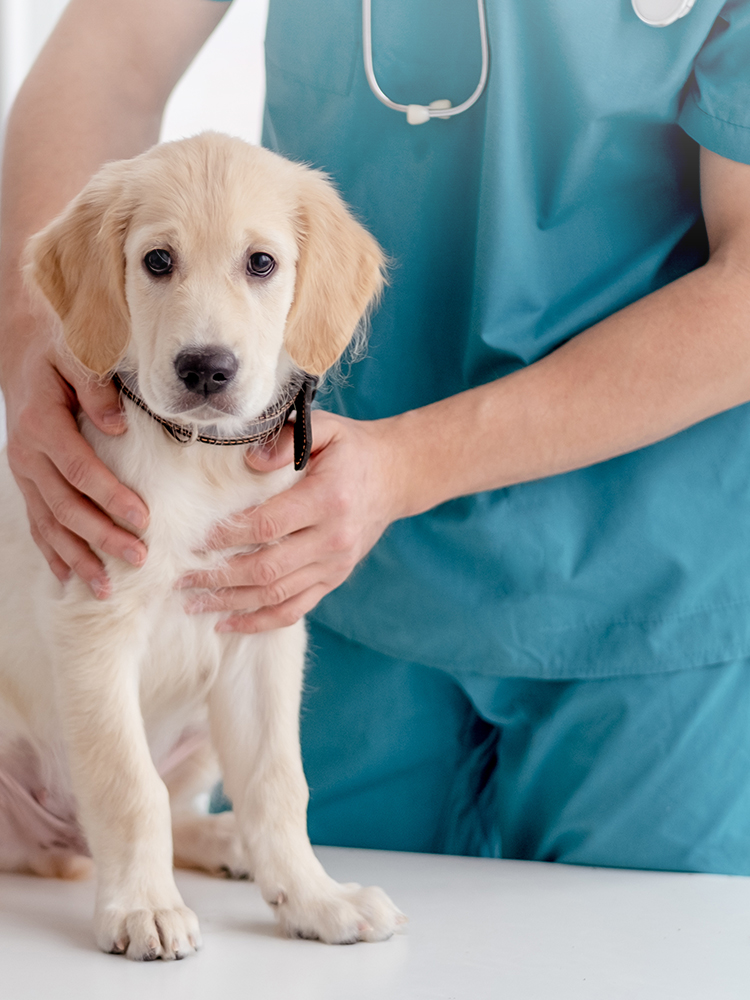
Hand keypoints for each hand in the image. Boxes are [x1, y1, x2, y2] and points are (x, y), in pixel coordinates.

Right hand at [1, 311, 148, 596]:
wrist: (19, 346)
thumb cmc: (57, 347)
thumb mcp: (77, 352)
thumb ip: (96, 387)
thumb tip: (118, 426)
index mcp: (43, 423)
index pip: (81, 470)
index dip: (112, 497)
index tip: (143, 520)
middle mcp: (28, 454)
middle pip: (67, 506)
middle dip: (102, 537)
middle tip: (138, 559)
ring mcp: (24, 471)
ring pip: (50, 522)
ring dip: (78, 557)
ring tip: (105, 588)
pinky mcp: (27, 479)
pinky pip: (37, 521)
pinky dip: (53, 551)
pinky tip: (69, 576)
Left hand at [179, 410, 402, 632]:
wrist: (397, 476)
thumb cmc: (351, 450)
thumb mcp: (326, 429)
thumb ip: (286, 439)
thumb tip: (250, 462)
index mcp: (327, 499)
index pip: (267, 525)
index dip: (227, 536)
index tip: (194, 540)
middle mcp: (333, 538)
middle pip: (266, 568)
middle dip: (219, 577)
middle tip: (181, 578)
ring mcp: (335, 564)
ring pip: (276, 595)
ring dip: (231, 603)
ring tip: (193, 604)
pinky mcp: (334, 578)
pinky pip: (295, 609)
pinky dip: (260, 621)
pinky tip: (229, 623)